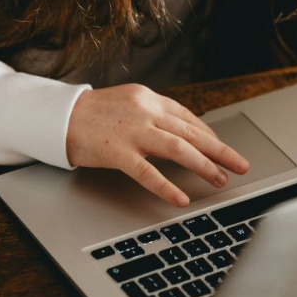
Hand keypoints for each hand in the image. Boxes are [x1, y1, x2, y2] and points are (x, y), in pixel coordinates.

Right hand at [65, 84, 249, 206]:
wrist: (57, 117)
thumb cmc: (90, 114)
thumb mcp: (126, 104)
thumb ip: (151, 115)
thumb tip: (176, 132)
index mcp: (149, 99)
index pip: (188, 117)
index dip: (209, 134)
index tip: (222, 148)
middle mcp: (145, 111)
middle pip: (192, 132)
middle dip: (220, 150)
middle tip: (240, 165)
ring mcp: (132, 132)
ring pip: (178, 148)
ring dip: (204, 165)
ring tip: (220, 179)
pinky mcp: (117, 151)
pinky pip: (148, 172)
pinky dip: (167, 186)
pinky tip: (181, 198)